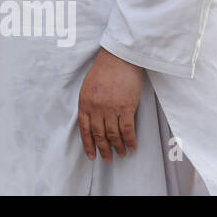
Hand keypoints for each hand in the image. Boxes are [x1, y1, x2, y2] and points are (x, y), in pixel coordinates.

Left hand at [77, 47, 144, 161]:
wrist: (118, 58)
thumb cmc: (104, 69)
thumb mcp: (88, 86)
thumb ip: (89, 103)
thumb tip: (93, 119)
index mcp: (84, 102)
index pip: (84, 129)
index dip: (88, 145)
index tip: (92, 156)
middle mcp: (96, 108)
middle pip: (99, 135)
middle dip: (103, 149)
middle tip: (108, 159)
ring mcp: (111, 109)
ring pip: (113, 135)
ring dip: (118, 147)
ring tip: (121, 154)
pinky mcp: (126, 107)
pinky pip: (127, 129)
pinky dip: (130, 140)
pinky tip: (132, 146)